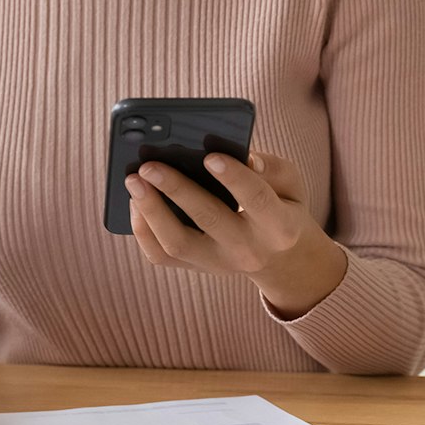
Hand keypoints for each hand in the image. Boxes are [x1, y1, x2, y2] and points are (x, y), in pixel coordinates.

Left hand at [126, 151, 346, 318]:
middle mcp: (247, 250)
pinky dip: (142, 229)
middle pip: (208, 220)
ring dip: (151, 210)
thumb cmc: (281, 206)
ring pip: (177, 243)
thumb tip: (245, 157)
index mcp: (279, 226)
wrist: (281, 259)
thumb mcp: (292, 185)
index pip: (257, 200)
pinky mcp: (195, 268)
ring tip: (132, 180)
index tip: (209, 156)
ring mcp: (218, 264)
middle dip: (176, 189)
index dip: (234, 178)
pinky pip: (161, 256)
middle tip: (149, 165)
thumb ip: (273, 168)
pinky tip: (134, 201)